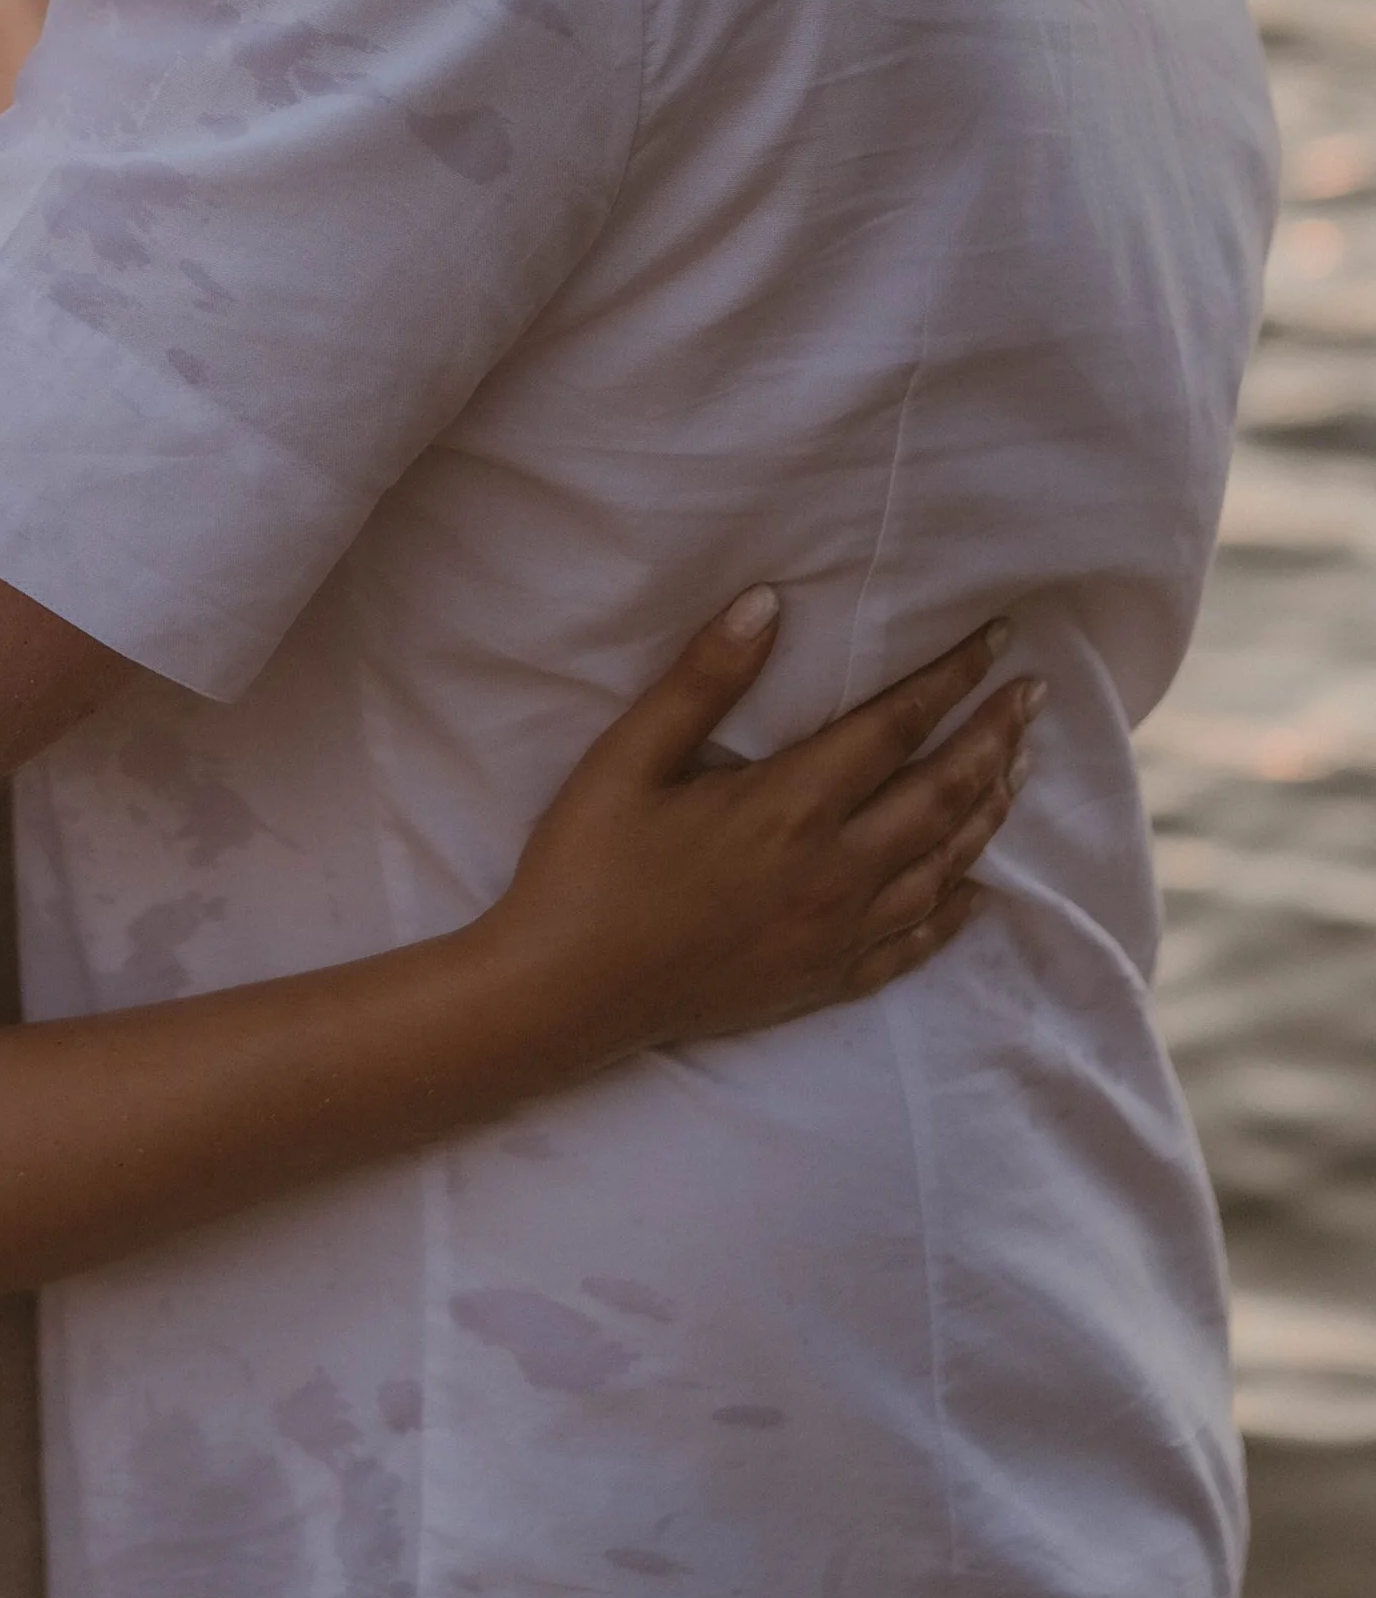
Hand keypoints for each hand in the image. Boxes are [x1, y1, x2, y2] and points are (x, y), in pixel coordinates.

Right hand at [477, 595, 1039, 1078]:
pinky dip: (957, 909)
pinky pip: (917, 942)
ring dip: (990, 810)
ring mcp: (836, 934)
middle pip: (944, 793)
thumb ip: (703, 679)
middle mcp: (834, 872)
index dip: (953, 677)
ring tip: (1020, 767)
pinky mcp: (824, 981)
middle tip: (1035, 696)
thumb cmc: (585, 867)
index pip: (898, 725)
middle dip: (996, 737)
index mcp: (790, 806)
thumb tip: (767, 601)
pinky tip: (977, 891)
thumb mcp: (628, 758)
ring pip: (945, 864)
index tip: (998, 640)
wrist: (562, 996)